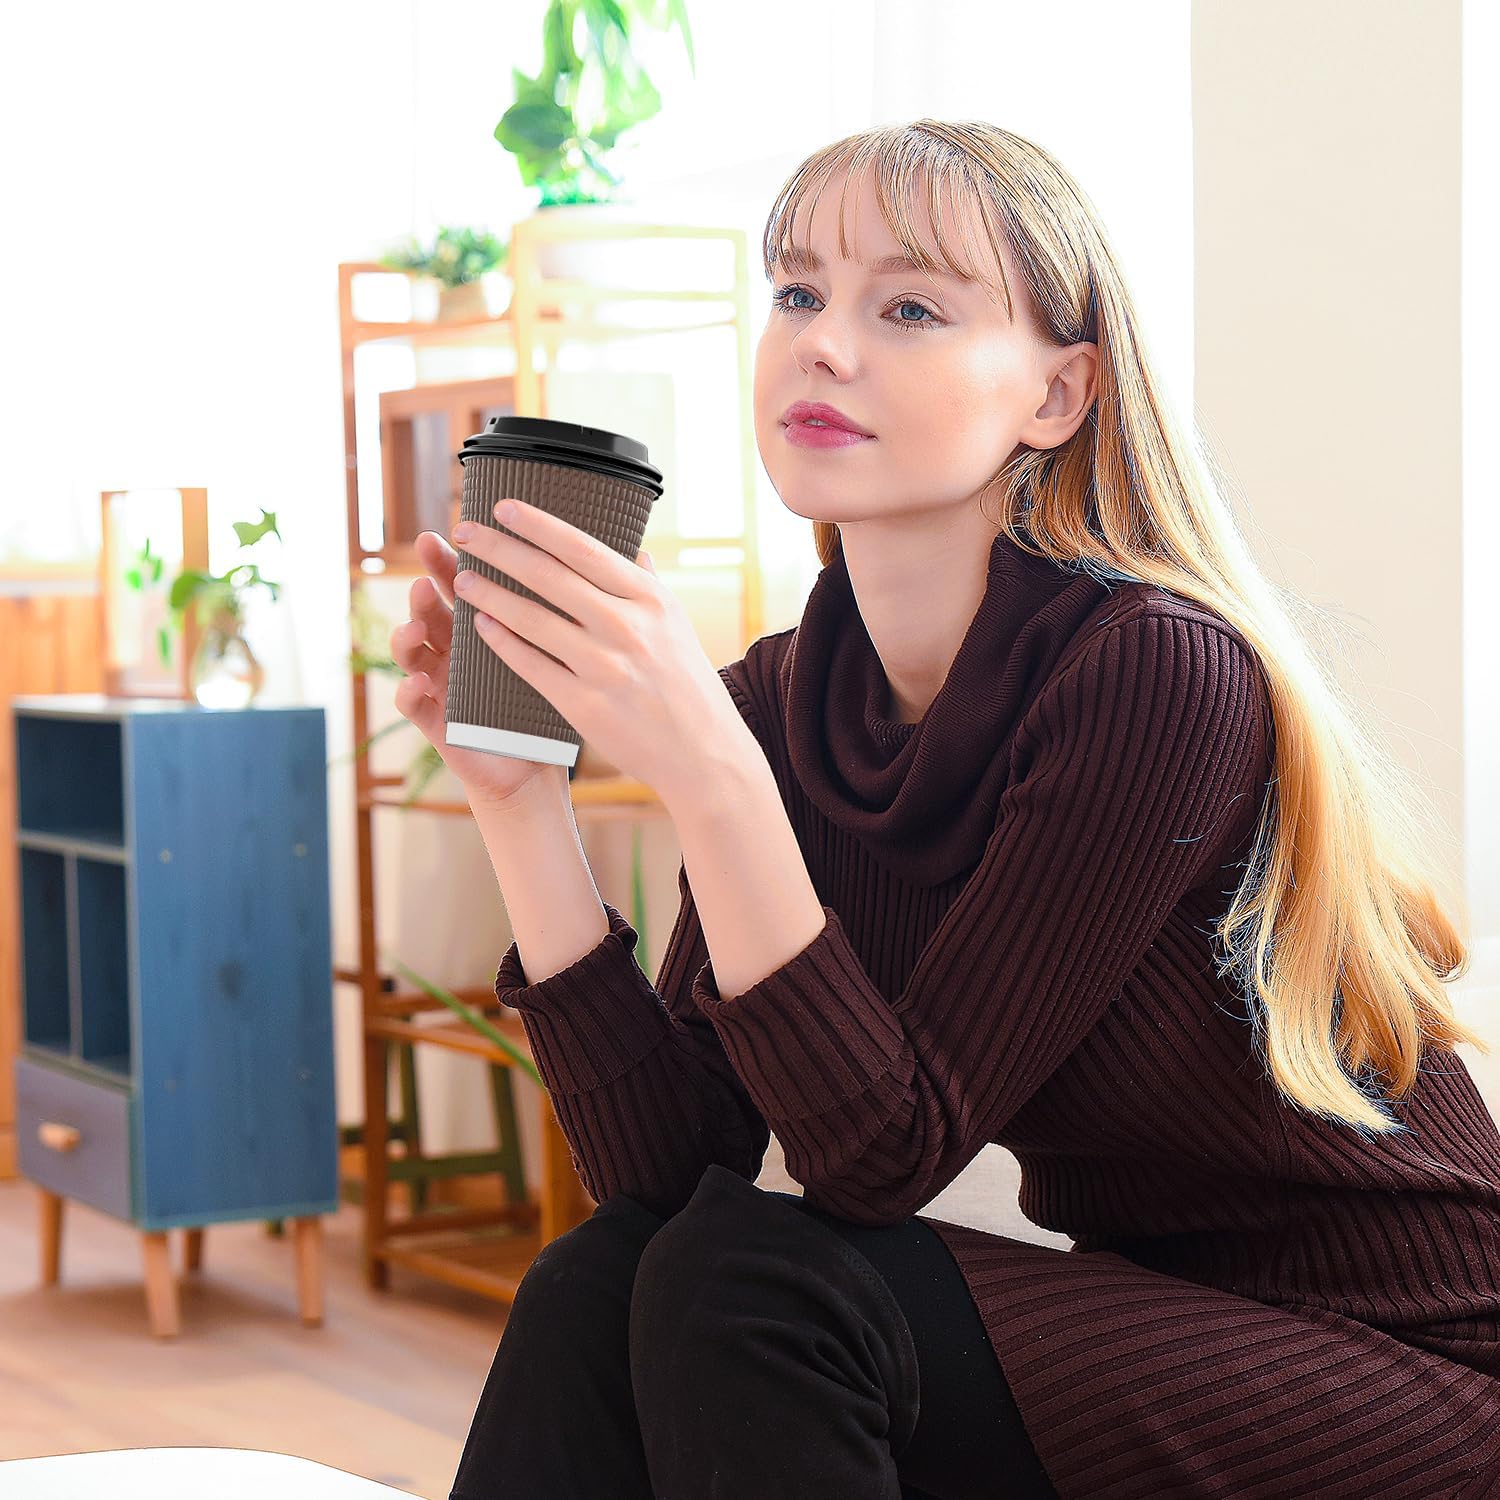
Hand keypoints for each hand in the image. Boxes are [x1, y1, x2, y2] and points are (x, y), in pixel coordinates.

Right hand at [390, 529, 568, 811]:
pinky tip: (418, 682)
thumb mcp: (559, 651)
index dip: (461, 556)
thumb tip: (620, 560)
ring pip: (410, 649)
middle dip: (428, 577)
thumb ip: (567, 611)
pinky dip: (408, 691)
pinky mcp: (435, 720)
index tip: (461, 527)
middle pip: (432, 605)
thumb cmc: (549, 700)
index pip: (468, 582)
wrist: (534, 762)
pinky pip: (411, 703)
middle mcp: (454, 648)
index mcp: (483, 624)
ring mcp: (440, 681)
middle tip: (428, 554)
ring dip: (407, 631)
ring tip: (414, 623)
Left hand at [449, 497, 736, 804]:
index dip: (537, 525)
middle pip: (548, 575)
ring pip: (531, 619)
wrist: (704, 753)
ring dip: (489, 594)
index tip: (503, 507)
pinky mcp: (585, 706)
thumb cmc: (690, 687)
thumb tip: (636, 552)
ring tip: (462, 580)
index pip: (582, 548)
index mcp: (649, 599)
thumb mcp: (678, 626)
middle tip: (465, 531)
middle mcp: (627, 626)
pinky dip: (502, 642)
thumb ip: (649, 586)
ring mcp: (605, 666)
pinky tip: (481, 626)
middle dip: (498, 549)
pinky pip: (532, 665)